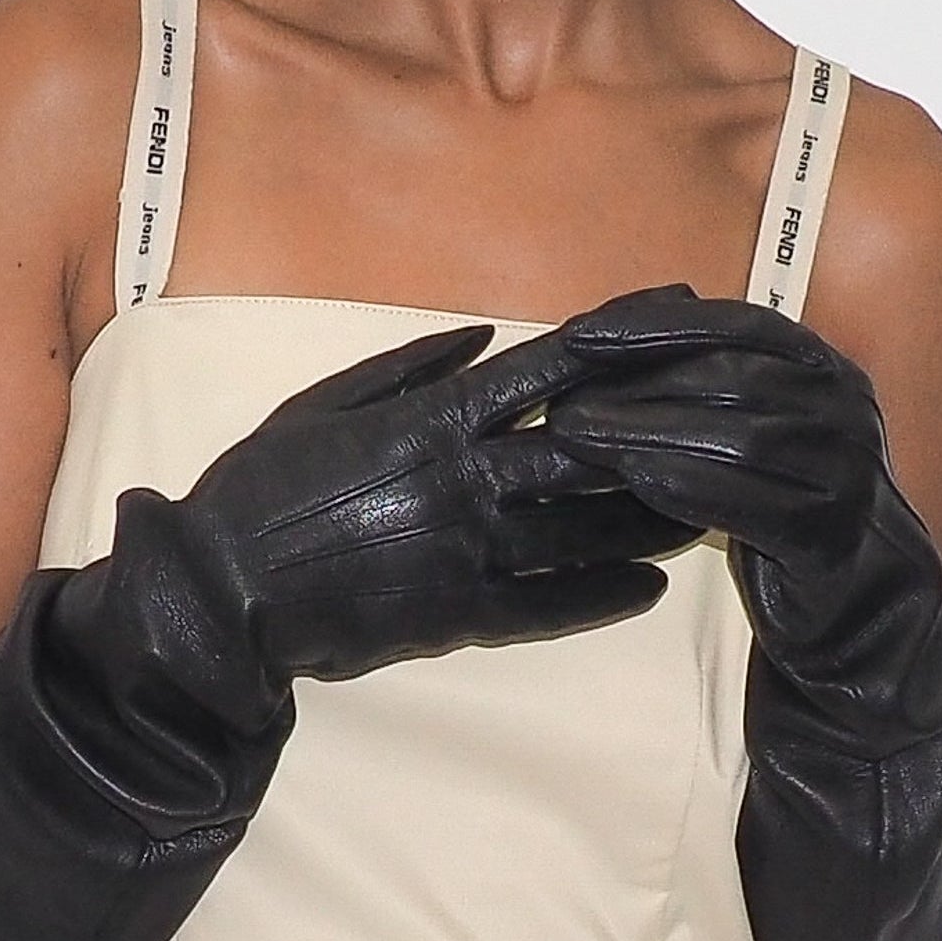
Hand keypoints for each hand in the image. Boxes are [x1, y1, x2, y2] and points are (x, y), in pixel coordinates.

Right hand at [0, 316, 689, 940]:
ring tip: (711, 503)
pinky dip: (602, 596)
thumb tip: (485, 338)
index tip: (676, 322)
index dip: (618, 345)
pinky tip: (651, 587)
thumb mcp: (322, 403)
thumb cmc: (260, 486)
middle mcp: (460, 483)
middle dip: (659, 430)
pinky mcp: (456, 617)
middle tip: (725, 418)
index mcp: (429, 422)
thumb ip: (406, 368)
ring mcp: (463, 554)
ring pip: (581, 530)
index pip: (546, 373)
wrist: (216, 596)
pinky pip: (547, 608)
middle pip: (586, 451)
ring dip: (650, 515)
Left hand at [543, 283, 941, 940]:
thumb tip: (596, 350)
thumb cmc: (778, 549)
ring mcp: (851, 474)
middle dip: (643, 370)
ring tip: (573, 430)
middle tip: (558, 377)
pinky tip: (628, 480)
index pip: (732, 325)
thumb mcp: (734, 462)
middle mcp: (846, 413)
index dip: (656, 322)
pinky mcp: (837, 541)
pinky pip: (757, 499)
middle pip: (734, 368)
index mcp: (822, 378)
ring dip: (652, 423)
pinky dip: (689, 481)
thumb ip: (691, 404)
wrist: (863, 663)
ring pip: (743, 427)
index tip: (581, 329)